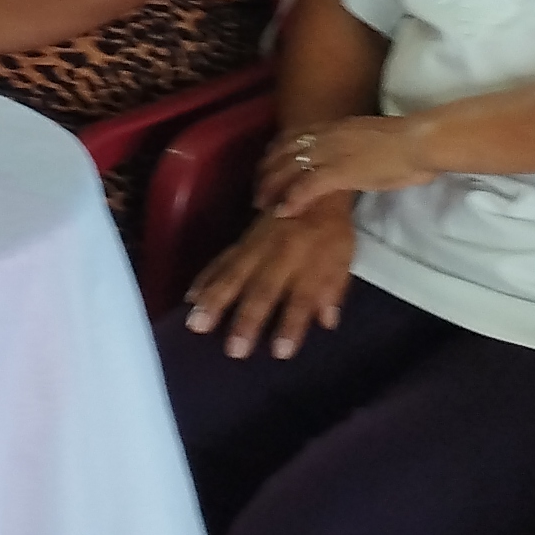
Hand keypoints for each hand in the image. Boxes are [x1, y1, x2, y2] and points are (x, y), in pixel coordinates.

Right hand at [179, 203, 355, 358]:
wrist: (308, 182)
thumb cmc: (331, 227)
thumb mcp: (344, 255)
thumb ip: (334, 288)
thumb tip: (327, 321)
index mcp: (312, 261)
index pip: (302, 297)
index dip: (292, 324)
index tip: (280, 352)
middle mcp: (282, 255)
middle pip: (263, 289)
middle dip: (248, 319)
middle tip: (233, 349)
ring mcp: (257, 246)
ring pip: (234, 274)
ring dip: (215, 300)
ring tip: (197, 324)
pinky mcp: (242, 241)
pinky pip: (221, 260)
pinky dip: (204, 279)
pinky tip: (190, 298)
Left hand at [263, 112, 438, 215]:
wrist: (418, 142)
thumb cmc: (405, 144)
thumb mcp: (370, 140)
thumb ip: (355, 146)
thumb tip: (352, 156)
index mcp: (335, 127)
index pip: (293, 136)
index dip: (275, 152)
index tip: (266, 166)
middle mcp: (326, 136)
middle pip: (283, 152)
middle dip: (266, 171)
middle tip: (257, 190)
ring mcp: (331, 153)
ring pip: (288, 168)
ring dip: (271, 187)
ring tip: (262, 204)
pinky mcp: (340, 172)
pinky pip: (306, 186)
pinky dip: (291, 199)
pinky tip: (282, 212)